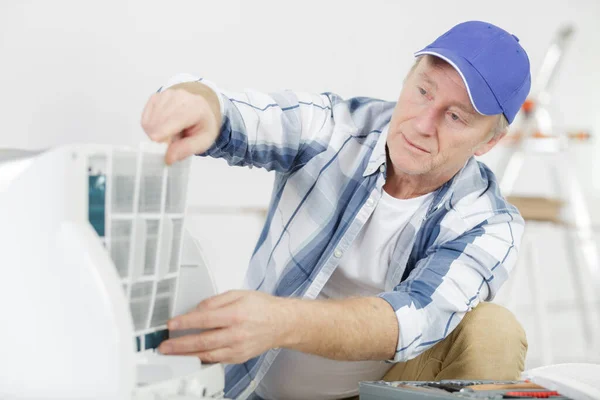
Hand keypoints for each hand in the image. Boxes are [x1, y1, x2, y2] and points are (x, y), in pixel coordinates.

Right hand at [141, 85, 219, 164]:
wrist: (199, 109)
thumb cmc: (202, 126)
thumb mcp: (204, 141)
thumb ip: (187, 149)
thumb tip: (168, 158)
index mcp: (196, 107)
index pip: (176, 118)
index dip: (164, 129)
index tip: (155, 140)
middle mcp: (179, 97)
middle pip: (160, 121)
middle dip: (161, 138)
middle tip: (172, 144)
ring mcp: (166, 95)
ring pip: (150, 121)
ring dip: (156, 134)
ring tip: (171, 134)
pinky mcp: (155, 97)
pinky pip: (145, 118)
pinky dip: (150, 128)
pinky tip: (162, 127)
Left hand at [158, 290, 292, 363]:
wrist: (282, 323)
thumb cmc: (262, 307)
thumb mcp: (239, 294)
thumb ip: (216, 301)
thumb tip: (197, 309)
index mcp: (236, 314)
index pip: (205, 319)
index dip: (186, 322)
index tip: (171, 324)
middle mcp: (237, 333)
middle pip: (204, 341)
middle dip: (180, 345)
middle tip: (165, 346)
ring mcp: (238, 348)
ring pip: (208, 355)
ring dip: (187, 355)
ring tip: (173, 354)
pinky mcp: (239, 357)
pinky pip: (217, 360)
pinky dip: (202, 359)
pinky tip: (191, 357)